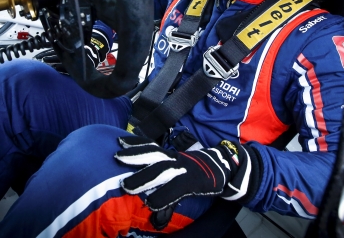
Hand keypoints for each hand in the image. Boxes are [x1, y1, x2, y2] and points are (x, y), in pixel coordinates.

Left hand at [114, 136, 256, 210]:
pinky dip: (163, 197)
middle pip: (152, 154)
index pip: (152, 145)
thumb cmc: (201, 169)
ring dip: (142, 178)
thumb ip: (166, 174)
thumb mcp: (182, 167)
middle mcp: (176, 159)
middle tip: (117, 156)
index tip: (120, 140)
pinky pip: (175, 190)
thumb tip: (150, 186)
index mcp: (172, 155)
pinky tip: (151, 203)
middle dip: (134, 155)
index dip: (136, 143)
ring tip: (126, 186)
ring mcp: (184, 169)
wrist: (226, 168)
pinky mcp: (192, 182)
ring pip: (161, 172)